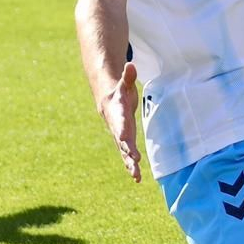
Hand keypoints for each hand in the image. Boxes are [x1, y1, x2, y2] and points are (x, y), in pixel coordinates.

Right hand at [99, 62, 141, 182]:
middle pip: (122, 142)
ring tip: (137, 176)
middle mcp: (118, 128)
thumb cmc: (118, 92)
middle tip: (135, 162)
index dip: (123, 132)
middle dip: (128, 152)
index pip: (121, 124)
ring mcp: (120, 137)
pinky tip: (136, 178)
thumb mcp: (123, 84)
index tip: (126, 140)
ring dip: (130, 165)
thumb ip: (127, 77)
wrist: (107, 101)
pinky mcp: (124, 142)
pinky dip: (131, 166)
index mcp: (117, 114)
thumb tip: (131, 65)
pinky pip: (127, 155)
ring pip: (124, 153)